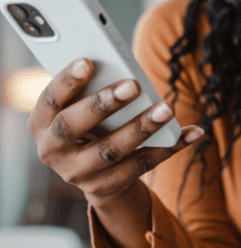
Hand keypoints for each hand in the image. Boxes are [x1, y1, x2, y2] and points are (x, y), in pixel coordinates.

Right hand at [27, 58, 204, 206]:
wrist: (92, 171)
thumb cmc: (88, 121)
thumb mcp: (79, 105)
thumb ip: (90, 88)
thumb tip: (120, 67)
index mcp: (41, 123)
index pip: (49, 100)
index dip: (66, 81)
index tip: (88, 61)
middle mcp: (53, 151)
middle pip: (74, 127)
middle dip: (104, 104)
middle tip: (133, 85)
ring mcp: (78, 173)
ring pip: (111, 150)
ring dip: (141, 128)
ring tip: (166, 109)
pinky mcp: (106, 186)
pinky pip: (142, 165)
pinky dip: (170, 147)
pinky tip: (193, 132)